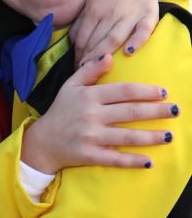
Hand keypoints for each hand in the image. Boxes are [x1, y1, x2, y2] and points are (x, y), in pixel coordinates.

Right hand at [21, 54, 177, 173]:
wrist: (42, 142)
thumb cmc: (60, 111)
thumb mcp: (70, 86)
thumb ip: (90, 71)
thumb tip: (109, 56)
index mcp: (89, 96)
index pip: (123, 91)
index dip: (146, 91)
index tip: (163, 92)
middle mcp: (91, 116)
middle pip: (130, 112)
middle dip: (156, 111)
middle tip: (176, 110)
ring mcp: (91, 137)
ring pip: (126, 136)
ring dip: (150, 136)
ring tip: (169, 135)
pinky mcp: (89, 155)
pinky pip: (115, 159)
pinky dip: (132, 161)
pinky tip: (149, 161)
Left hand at [71, 0, 162, 65]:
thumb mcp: (91, 2)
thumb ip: (81, 22)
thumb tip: (72, 43)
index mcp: (94, 10)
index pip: (82, 37)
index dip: (78, 55)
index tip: (76, 68)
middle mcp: (111, 12)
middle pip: (97, 40)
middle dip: (89, 59)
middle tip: (85, 74)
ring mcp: (130, 13)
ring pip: (115, 37)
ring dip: (105, 53)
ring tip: (99, 68)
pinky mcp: (149, 14)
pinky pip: (143, 29)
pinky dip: (137, 40)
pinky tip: (129, 52)